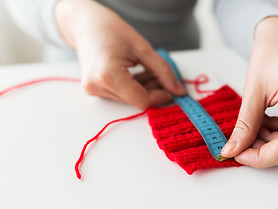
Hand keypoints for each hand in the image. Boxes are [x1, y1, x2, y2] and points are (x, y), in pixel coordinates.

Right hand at [55, 0, 185, 108]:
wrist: (85, 24)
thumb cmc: (110, 29)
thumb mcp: (142, 48)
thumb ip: (163, 71)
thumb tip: (178, 90)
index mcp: (108, 74)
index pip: (141, 99)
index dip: (160, 96)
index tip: (172, 90)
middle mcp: (97, 86)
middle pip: (135, 100)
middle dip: (153, 91)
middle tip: (163, 77)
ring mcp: (93, 89)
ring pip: (129, 99)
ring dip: (144, 89)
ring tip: (149, 71)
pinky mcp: (93, 89)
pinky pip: (120, 95)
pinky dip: (134, 87)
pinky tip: (138, 74)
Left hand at [221, 17, 277, 167]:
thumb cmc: (269, 54)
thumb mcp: (252, 91)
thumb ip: (244, 125)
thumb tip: (233, 149)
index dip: (263, 157)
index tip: (241, 155)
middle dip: (271, 155)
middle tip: (246, 148)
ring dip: (277, 147)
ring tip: (255, 132)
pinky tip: (266, 126)